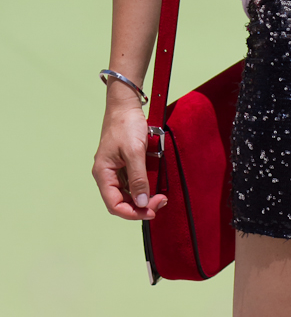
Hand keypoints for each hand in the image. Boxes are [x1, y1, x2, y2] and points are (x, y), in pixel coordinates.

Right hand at [92, 93, 167, 220]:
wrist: (126, 104)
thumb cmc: (126, 125)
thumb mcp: (134, 152)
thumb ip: (138, 178)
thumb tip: (142, 202)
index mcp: (103, 174)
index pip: (114, 205)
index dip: (132, 212)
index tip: (151, 211)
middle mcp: (107, 175)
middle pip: (122, 201)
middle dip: (141, 206)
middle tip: (161, 202)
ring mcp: (116, 169)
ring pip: (128, 193)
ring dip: (143, 197)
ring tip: (160, 196)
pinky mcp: (125, 163)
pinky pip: (133, 181)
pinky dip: (143, 186)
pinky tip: (155, 185)